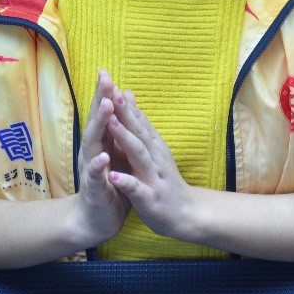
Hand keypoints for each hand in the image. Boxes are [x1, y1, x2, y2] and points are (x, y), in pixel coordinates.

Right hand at [74, 69, 130, 245]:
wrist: (96, 220)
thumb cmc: (109, 184)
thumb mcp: (116, 153)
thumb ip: (117, 128)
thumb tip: (122, 100)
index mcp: (100, 144)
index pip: (102, 115)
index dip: (104, 94)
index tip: (106, 71)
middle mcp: (92, 153)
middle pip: (96, 123)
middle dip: (100, 100)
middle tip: (105, 78)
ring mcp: (92, 171)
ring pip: (94, 145)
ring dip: (99, 126)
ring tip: (105, 106)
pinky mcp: (95, 190)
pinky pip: (96, 177)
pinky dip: (98, 167)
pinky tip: (103, 157)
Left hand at [104, 89, 200, 242]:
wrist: (186, 213)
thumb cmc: (165, 180)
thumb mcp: (153, 148)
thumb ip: (139, 122)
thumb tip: (127, 93)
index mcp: (153, 145)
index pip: (137, 118)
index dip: (122, 100)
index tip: (107, 80)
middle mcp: (155, 156)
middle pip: (138, 131)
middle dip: (123, 112)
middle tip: (109, 92)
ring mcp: (153, 177)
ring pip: (138, 155)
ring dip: (125, 139)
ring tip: (111, 124)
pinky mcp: (150, 198)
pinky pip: (137, 189)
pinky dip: (126, 182)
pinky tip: (114, 177)